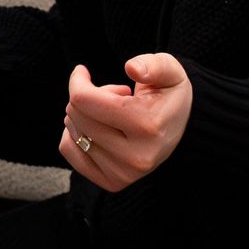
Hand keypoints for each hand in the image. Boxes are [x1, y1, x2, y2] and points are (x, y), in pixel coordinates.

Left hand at [61, 52, 191, 192]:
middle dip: (86, 96)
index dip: (78, 80)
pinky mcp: (112, 183)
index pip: (84, 99)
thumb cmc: (168, 94)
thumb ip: (154, 65)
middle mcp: (136, 157)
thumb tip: (132, 68)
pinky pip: (68, 150)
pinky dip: (75, 134)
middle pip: (76, 114)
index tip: (83, 72)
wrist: (180, 129)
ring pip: (72, 132)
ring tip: (112, 114)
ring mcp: (123, 174)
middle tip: (113, 97)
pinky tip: (98, 128)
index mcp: (148, 126)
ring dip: (85, 115)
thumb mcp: (170, 72)